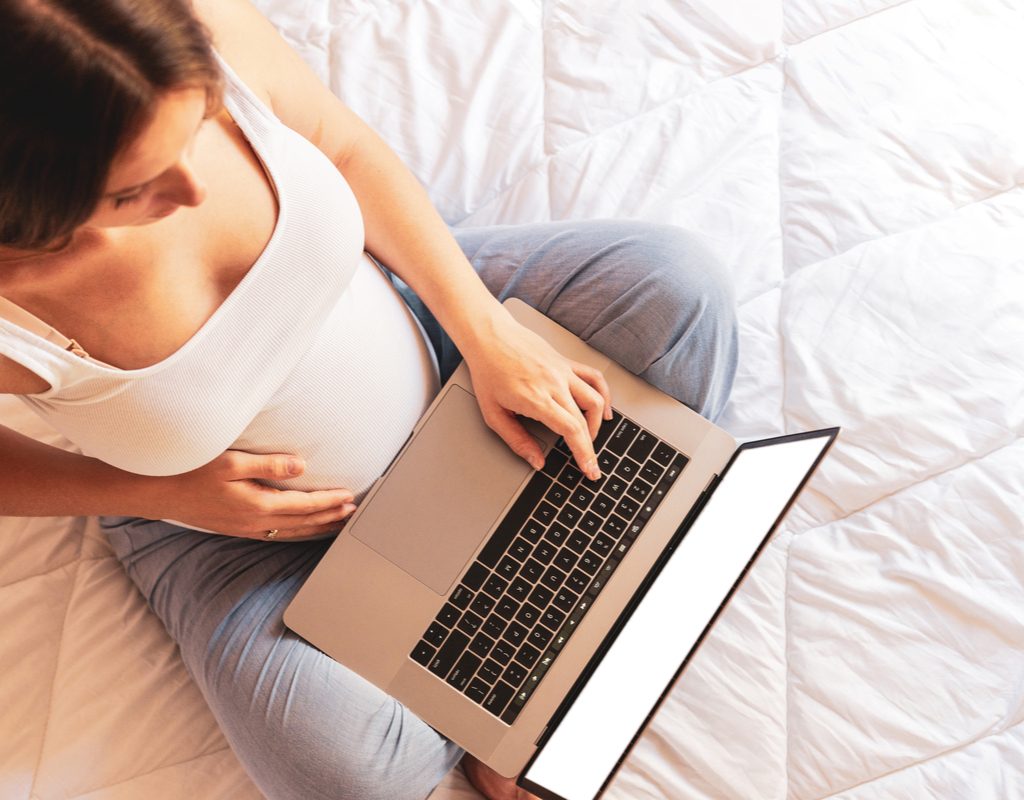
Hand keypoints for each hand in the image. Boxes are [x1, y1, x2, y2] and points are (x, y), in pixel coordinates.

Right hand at [133, 450, 356, 539]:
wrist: (156, 492)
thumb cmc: (191, 471)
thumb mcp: (231, 461)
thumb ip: (269, 464)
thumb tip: (301, 467)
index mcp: (257, 504)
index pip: (305, 505)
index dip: (330, 502)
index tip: (350, 498)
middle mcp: (255, 521)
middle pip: (303, 523)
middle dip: (330, 518)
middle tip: (354, 514)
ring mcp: (246, 527)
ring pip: (292, 531)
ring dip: (317, 527)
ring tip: (337, 523)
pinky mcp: (237, 527)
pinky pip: (277, 532)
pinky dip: (297, 531)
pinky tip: (302, 528)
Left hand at [462, 308, 611, 477]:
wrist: (489, 337)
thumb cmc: (488, 371)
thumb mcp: (493, 414)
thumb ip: (517, 440)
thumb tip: (536, 460)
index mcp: (537, 398)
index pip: (571, 430)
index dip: (584, 453)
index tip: (590, 469)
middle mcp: (554, 384)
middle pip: (584, 420)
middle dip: (591, 447)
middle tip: (590, 463)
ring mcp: (563, 371)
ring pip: (595, 399)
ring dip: (597, 422)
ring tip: (590, 437)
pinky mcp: (565, 362)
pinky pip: (593, 377)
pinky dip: (603, 394)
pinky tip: (603, 408)